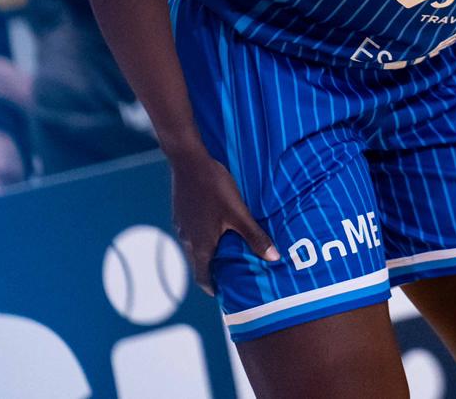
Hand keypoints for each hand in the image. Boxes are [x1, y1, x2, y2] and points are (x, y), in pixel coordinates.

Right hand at [169, 147, 279, 294]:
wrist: (188, 160)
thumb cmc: (214, 187)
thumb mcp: (239, 214)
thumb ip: (255, 237)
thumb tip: (274, 258)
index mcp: (200, 245)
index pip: (203, 277)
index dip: (214, 288)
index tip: (225, 294)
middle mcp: (187, 239)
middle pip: (200, 263)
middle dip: (215, 270)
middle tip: (232, 272)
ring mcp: (182, 225)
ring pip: (196, 246)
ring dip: (209, 251)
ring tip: (228, 248)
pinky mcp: (181, 212)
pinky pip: (193, 231)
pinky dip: (205, 235)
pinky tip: (218, 224)